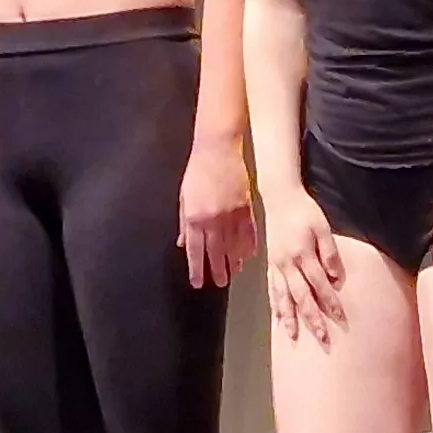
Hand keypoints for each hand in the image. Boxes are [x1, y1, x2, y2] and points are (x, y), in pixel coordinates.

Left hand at [180, 145, 257, 289]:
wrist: (218, 149)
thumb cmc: (198, 170)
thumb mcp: (184, 197)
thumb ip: (184, 223)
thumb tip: (183, 243)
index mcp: (195, 217)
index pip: (196, 251)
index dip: (197, 269)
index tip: (198, 282)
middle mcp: (214, 220)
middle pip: (216, 253)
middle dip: (218, 270)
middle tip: (220, 283)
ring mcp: (232, 214)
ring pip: (234, 245)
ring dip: (234, 261)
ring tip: (234, 272)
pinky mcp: (246, 207)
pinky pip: (249, 232)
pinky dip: (248, 245)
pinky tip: (248, 255)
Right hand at [260, 185, 345, 340]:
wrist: (280, 198)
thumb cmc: (304, 211)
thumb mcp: (322, 228)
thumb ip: (329, 253)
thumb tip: (336, 278)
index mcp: (302, 254)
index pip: (319, 284)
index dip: (330, 302)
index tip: (340, 318)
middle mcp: (287, 264)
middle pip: (301, 297)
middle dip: (312, 319)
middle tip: (322, 338)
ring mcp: (276, 265)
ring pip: (283, 297)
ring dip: (289, 318)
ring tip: (294, 336)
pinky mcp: (271, 264)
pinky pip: (272, 289)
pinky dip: (276, 305)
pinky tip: (278, 317)